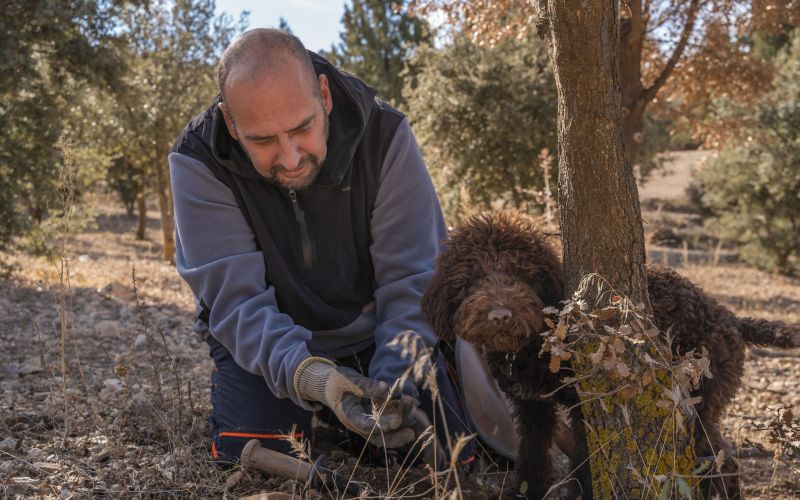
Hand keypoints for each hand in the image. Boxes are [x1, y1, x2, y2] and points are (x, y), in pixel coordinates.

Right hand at [293, 358, 415, 446]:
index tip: (397, 421)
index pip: (365, 425)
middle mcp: (358, 422)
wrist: (330, 386)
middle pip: (377, 436)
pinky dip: (399, 410)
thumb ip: (363, 384)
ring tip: (411, 403)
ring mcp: (367, 420)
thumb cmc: (336, 381)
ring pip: (386, 428)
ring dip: (401, 419)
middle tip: (411, 433)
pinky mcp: (374, 415)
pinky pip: (388, 416)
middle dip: (395, 436)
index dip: (381, 425)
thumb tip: (385, 388)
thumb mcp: (345, 378)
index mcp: (348, 415)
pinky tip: (409, 401)